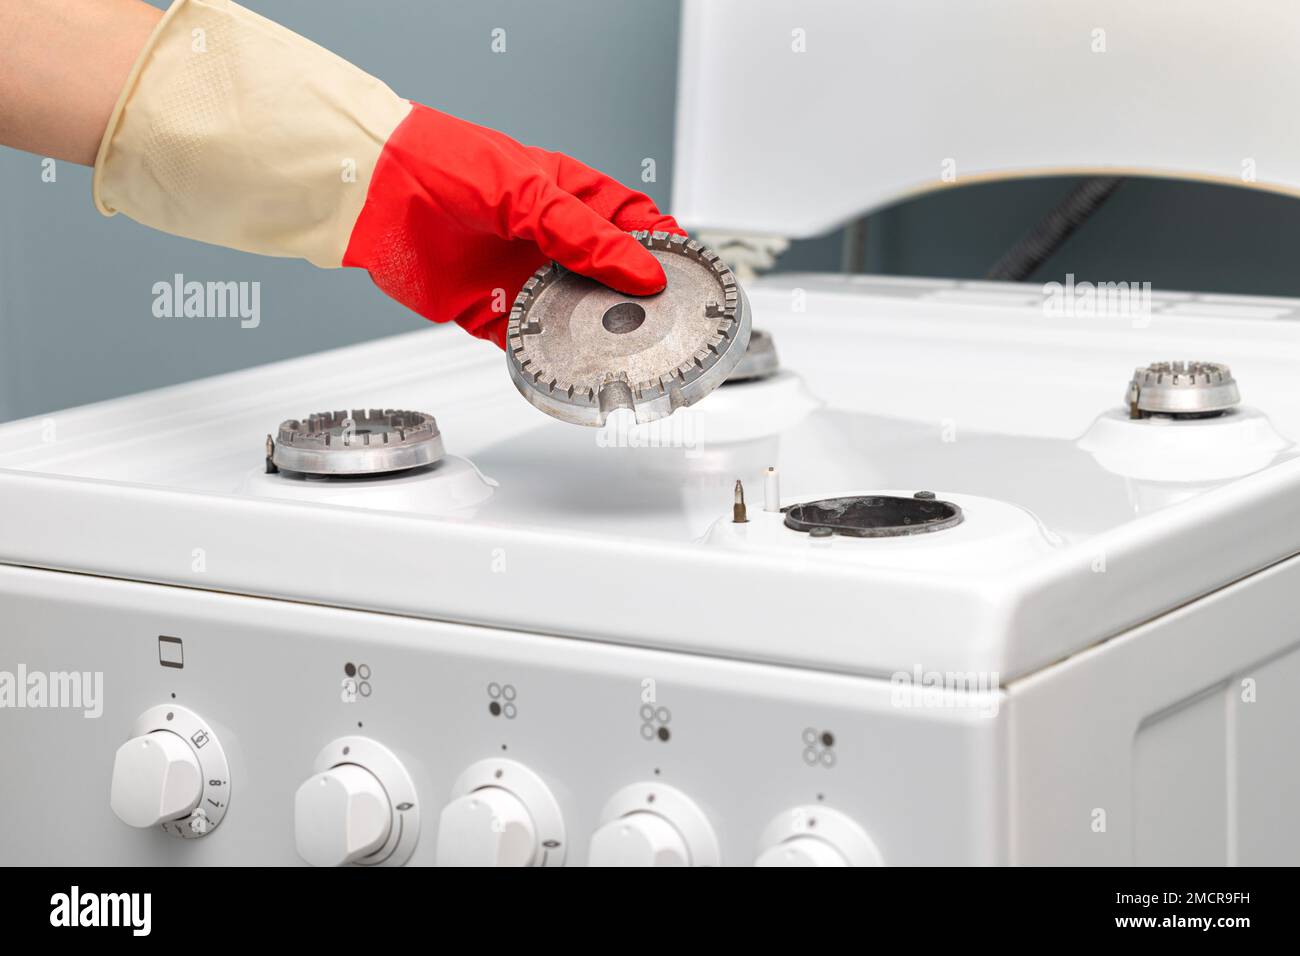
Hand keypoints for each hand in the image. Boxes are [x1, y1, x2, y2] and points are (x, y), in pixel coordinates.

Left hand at [342, 104, 684, 347]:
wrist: (375, 192)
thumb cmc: (446, 163)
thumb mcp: (530, 193)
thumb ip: (586, 237)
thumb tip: (642, 273)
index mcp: (570, 197)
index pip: (634, 225)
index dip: (665, 249)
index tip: (691, 276)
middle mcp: (550, 240)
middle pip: (609, 278)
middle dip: (637, 302)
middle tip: (665, 325)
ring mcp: (521, 276)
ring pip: (572, 314)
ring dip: (594, 334)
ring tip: (622, 352)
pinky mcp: (489, 311)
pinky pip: (526, 341)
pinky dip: (544, 356)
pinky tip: (564, 366)